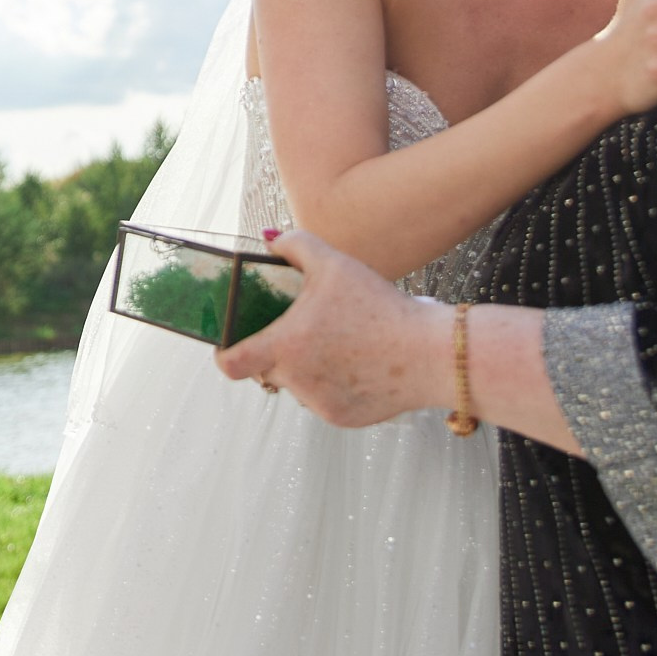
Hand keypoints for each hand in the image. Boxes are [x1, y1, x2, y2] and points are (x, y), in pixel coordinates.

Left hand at [215, 230, 448, 428]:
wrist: (432, 355)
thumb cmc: (381, 307)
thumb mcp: (335, 264)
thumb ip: (296, 245)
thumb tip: (269, 238)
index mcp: (285, 346)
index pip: (230, 364)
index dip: (224, 353)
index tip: (229, 343)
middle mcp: (296, 381)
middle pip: (267, 369)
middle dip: (276, 351)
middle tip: (299, 331)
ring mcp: (318, 403)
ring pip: (297, 385)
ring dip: (306, 368)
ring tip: (338, 344)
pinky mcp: (342, 418)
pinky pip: (324, 399)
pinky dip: (333, 384)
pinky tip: (358, 364)